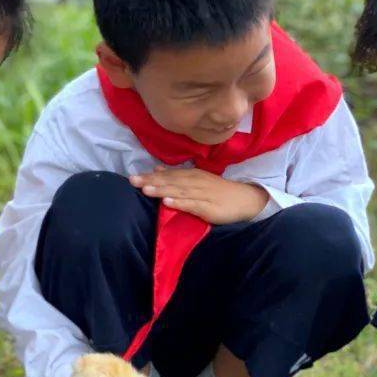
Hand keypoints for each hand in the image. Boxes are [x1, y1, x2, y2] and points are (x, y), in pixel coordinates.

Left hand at [130, 167, 268, 224]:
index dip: (150, 176)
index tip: (132, 177)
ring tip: (146, 190)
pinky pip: (192, 205)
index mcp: (191, 175)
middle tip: (133, 181)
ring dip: (162, 190)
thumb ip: (176, 175)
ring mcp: (202, 194)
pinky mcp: (209, 207)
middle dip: (151, 182)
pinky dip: (180, 203)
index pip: (168, 175)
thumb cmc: (217, 190)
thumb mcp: (196, 179)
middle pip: (170, 182)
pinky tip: (168, 203)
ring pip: (179, 191)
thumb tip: (156, 169)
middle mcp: (195, 182)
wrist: (244, 199)